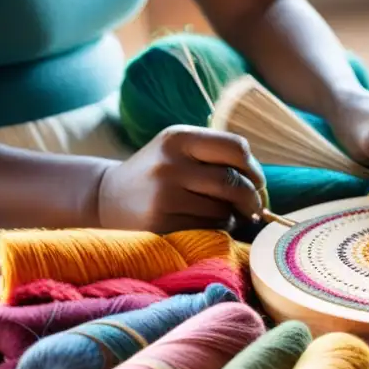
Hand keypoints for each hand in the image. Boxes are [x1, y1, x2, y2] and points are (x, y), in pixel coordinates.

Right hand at [97, 126, 265, 233]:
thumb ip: (219, 159)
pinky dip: (215, 230)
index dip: (254, 169)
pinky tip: (201, 224)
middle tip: (252, 207)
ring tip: (215, 213)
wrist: (106, 198)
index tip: (255, 181)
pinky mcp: (162, 225)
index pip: (237, 148)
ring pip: (224, 211)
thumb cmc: (159, 175)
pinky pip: (208, 230)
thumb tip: (262, 189)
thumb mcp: (180, 151)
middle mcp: (170, 164)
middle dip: (251, 198)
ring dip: (231, 216)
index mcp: (179, 138)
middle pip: (234, 183)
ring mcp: (164, 196)